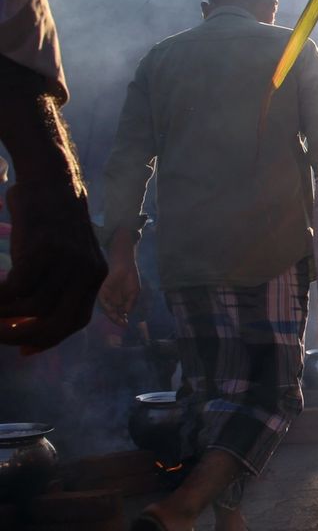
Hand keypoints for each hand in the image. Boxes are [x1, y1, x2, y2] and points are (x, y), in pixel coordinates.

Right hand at [0, 183, 107, 349]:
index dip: (49, 339)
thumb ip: (56, 285)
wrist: (50, 180)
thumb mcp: (64, 255)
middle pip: (57, 321)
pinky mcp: (45, 249)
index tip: (25, 351)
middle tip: (0, 335)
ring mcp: (68, 261)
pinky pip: (17, 288)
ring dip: (5, 314)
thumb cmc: (49, 221)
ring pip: (33, 307)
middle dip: (25, 336)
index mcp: (95, 276)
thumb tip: (28, 319)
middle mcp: (88, 272)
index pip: (76, 321)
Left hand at [97, 252, 140, 326]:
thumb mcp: (134, 292)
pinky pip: (102, 300)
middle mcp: (112, 300)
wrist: (126, 265)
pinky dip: (106, 306)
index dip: (122, 319)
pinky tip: (111, 310)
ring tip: (117, 319)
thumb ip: (130, 302)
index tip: (126, 325)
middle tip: (122, 324)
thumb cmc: (131, 277)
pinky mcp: (103, 290)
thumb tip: (127, 312)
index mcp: (120, 301)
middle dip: (116, 319)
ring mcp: (107, 295)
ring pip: (107, 308)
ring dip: (111, 315)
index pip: (119, 313)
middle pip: (112, 312)